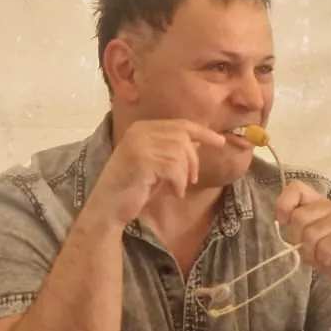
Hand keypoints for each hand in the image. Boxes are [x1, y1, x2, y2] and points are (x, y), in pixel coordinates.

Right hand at [86, 119, 226, 228]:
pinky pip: (174, 167)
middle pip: (184, 138)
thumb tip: (199, 142)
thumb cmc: (135, 186)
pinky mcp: (140, 160)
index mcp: (143, 127)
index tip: (221, 142)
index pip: (181, 124)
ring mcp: (138, 144)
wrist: (109, 206)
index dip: (203, 133)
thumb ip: (174, 150)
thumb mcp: (158, 164)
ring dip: (185, 174)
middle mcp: (139, 131)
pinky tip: (174, 192)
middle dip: (193, 160)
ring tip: (177, 187)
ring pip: (180, 153)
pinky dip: (179, 182)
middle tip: (192, 179)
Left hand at [276, 180, 330, 295]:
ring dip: (313, 254)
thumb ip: (297, 226)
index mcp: (321, 204)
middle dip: (299, 240)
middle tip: (313, 251)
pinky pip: (325, 247)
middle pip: (299, 217)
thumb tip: (282, 217)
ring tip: (325, 257)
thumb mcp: (308, 240)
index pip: (297, 188)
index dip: (284, 203)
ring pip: (311, 235)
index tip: (284, 220)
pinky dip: (324, 259)